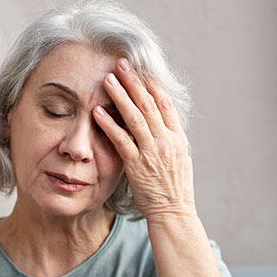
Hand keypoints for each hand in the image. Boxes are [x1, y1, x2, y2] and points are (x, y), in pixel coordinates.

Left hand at [94, 58, 194, 221]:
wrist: (173, 213)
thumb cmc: (174, 190)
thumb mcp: (179, 160)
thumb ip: (168, 141)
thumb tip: (159, 125)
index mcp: (177, 138)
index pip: (165, 104)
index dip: (152, 85)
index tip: (140, 70)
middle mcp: (166, 141)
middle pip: (149, 104)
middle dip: (134, 81)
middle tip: (121, 63)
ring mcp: (151, 152)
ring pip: (135, 117)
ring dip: (120, 95)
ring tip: (107, 79)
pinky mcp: (136, 165)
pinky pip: (121, 140)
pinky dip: (109, 124)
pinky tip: (97, 111)